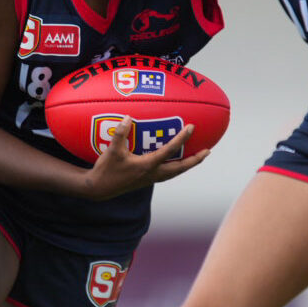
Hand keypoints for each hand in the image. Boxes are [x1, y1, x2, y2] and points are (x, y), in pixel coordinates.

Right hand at [83, 118, 208, 199]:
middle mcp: (152, 174)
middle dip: (195, 160)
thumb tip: (129, 117)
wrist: (99, 189)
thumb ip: (120, 133)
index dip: (181, 139)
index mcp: (147, 166)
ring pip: (175, 173)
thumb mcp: (112, 150)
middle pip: (180, 168)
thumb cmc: (106, 169)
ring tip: (197, 157)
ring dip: (187, 165)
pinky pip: (167, 173)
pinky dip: (175, 167)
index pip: (169, 151)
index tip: (191, 127)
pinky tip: (175, 161)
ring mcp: (150, 179)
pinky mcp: (146, 180)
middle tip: (207, 151)